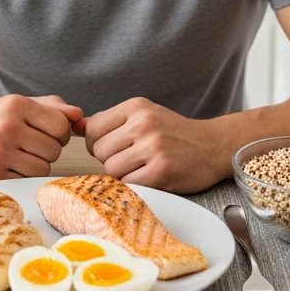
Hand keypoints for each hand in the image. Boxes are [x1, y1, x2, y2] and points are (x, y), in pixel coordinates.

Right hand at [0, 94, 81, 184]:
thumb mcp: (15, 105)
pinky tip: (6, 167)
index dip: (59, 133)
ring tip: (17, 157)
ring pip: (43, 168)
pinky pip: (26, 181)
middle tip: (28, 146)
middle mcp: (6, 127)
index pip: (61, 125)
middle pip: (54, 149)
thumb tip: (80, 116)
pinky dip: (21, 177)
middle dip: (47, 150)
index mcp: (15, 105)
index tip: (46, 134)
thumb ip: (51, 107)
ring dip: (35, 165)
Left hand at [82, 97, 229, 192]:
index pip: (92, 128)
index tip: (111, 148)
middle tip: (129, 160)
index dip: (96, 143)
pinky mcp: (161, 170)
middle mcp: (144, 123)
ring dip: (121, 174)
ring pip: (111, 168)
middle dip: (108, 159)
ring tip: (139, 168)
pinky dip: (134, 184)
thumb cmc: (175, 133)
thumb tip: (76, 127)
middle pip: (99, 150)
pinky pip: (128, 182)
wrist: (213, 146)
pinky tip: (149, 177)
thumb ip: (112, 121)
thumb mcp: (145, 115)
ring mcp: (153, 147)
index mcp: (136, 106)